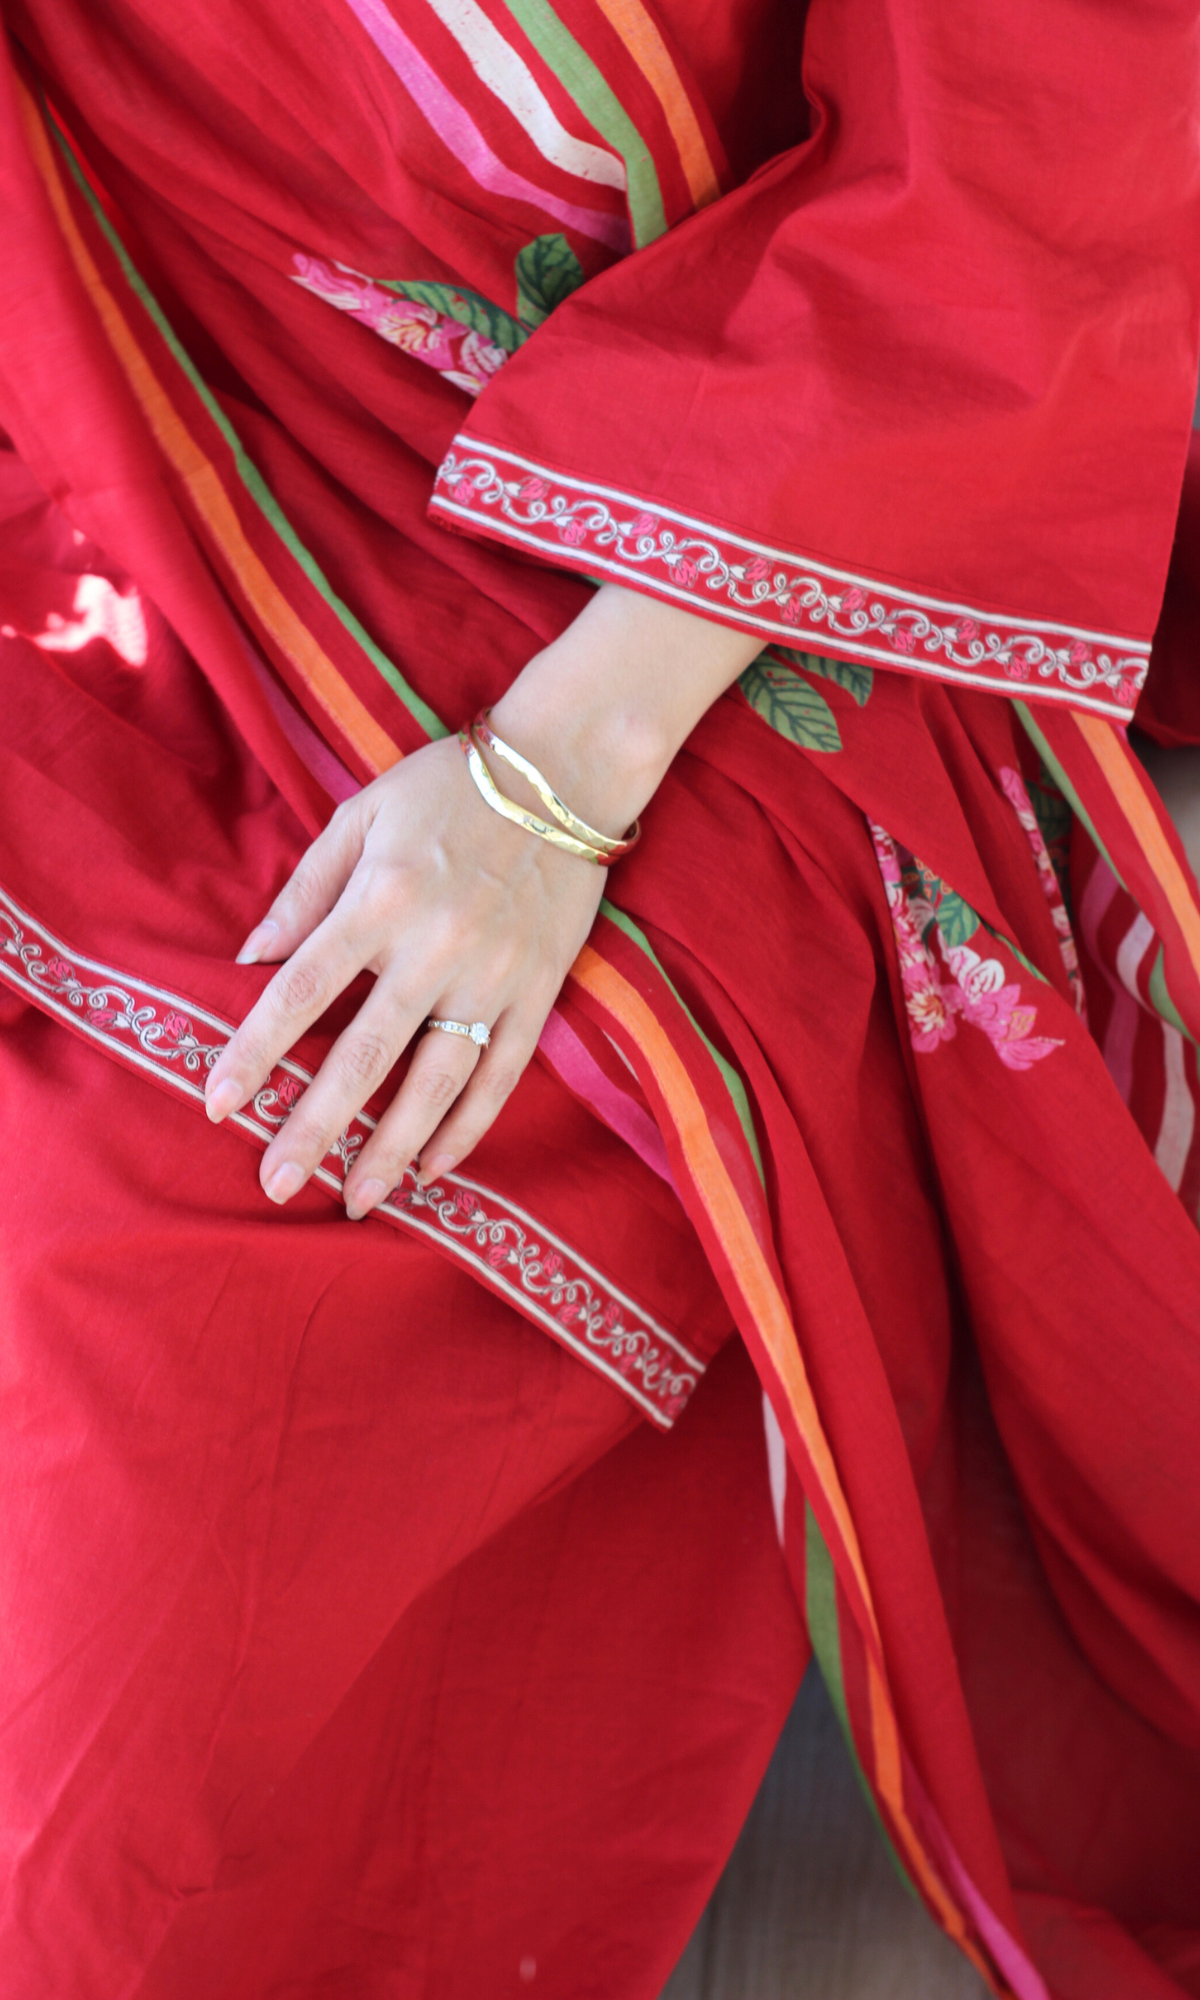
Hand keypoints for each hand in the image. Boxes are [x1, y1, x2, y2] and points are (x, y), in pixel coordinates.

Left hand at [203, 733, 604, 1217]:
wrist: (564, 771)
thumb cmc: (448, 787)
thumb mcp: (360, 816)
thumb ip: (303, 890)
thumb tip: (249, 958)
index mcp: (381, 899)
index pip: (302, 990)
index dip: (255, 1053)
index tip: (217, 1104)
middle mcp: (435, 947)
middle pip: (365, 1056)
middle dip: (315, 1126)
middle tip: (275, 1182)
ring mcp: (493, 976)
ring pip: (436, 1081)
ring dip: (392, 1148)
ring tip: (356, 1199)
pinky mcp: (538, 991)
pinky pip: (502, 1075)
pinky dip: (469, 1127)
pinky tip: (434, 1169)